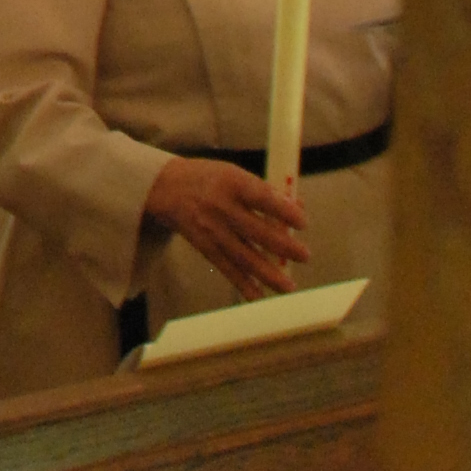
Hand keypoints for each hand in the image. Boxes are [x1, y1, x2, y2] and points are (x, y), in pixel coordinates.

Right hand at [144, 156, 308, 301]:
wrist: (166, 188)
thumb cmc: (209, 178)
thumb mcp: (234, 173)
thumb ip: (265, 191)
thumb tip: (298, 206)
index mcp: (232, 182)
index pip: (262, 198)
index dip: (283, 211)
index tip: (302, 223)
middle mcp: (221, 207)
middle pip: (256, 231)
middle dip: (283, 246)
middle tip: (304, 255)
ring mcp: (212, 230)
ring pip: (243, 256)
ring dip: (268, 274)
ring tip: (288, 286)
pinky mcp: (205, 247)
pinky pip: (226, 269)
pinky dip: (243, 285)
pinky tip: (259, 296)